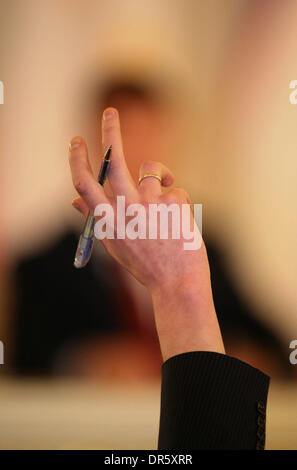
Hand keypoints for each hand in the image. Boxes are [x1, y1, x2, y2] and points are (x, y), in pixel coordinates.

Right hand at [69, 107, 224, 360]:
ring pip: (153, 169)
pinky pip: (174, 188)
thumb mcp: (114, 245)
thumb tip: (73, 201)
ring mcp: (150, 204)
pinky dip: (177, 201)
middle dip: (110, 130)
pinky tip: (179, 222)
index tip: (76, 141)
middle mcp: (125, 209)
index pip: (83, 184)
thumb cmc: (145, 265)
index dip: (78, 159)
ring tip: (166, 202)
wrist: (176, 284)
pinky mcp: (173, 202)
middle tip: (111, 111)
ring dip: (160, 178)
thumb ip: (95, 219)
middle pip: (113, 160)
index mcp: (107, 220)